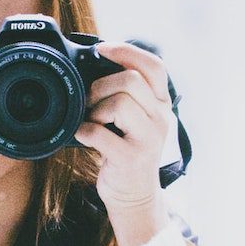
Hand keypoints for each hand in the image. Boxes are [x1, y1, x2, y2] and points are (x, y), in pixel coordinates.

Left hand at [72, 41, 174, 245]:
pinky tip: (83, 136)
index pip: (154, 66)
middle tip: (90, 101)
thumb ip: (125, 94)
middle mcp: (161, 118)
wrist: (134, 196)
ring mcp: (149, 139)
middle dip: (101, 85)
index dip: (127, 51)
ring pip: (119, 103)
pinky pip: (100, 133)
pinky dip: (84, 131)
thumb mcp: (135, 120)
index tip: (101, 49)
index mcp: (161, 104)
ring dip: (94, 109)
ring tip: (91, 121)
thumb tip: (92, 64)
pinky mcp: (132, 158)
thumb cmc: (127, 151)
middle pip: (131, 80)